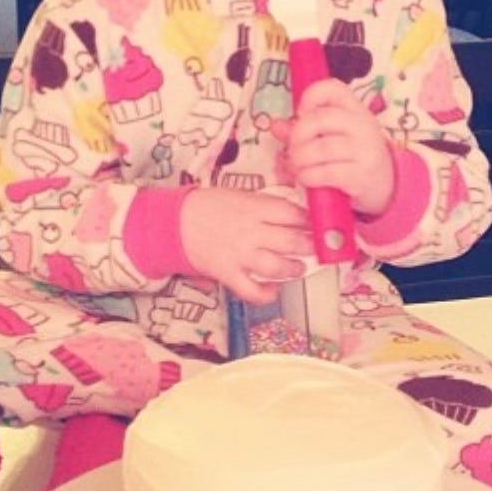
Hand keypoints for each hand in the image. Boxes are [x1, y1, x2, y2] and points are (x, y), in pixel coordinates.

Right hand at [180, 188, 312, 304]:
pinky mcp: (229, 274)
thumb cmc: (209, 206)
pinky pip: (252, 291)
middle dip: (309, 246)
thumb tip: (294, 215)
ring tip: (298, 268)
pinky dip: (266, 294)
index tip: (316, 225)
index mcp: (255, 208)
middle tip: (315, 248)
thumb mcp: (240, 195)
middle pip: (291, 242)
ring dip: (293, 269)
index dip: (309, 221)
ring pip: (277, 267)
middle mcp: (251, 232)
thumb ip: (265, 206)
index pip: (292, 214)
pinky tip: (274, 290)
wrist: (175, 222)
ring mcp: (240, 255)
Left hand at [288, 79, 393, 216]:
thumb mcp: (334, 137)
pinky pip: (327, 173)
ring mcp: (364, 150)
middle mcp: (362, 125)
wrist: (385, 184)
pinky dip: (308, 176)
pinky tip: (306, 179)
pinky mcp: (361, 175)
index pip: (332, 88)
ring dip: (299, 159)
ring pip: (321, 148)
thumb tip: (275, 126)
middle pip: (320, 118)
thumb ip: (304, 131)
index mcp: (355, 109)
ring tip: (296, 167)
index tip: (301, 115)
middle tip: (293, 149)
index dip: (310, 97)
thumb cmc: (353, 156)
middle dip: (298, 135)